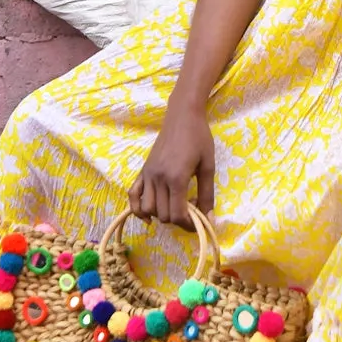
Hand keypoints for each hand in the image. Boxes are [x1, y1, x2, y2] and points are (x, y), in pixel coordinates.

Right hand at [129, 102, 214, 227]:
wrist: (182, 116)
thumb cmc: (199, 138)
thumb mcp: (208, 166)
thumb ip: (207, 194)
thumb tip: (208, 219)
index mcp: (176, 178)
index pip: (177, 215)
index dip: (188, 225)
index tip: (198, 221)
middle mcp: (158, 179)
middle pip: (163, 215)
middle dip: (178, 219)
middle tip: (191, 210)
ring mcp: (148, 175)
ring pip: (148, 209)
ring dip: (162, 215)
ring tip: (175, 206)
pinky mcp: (143, 171)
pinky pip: (133, 195)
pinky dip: (137, 209)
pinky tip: (148, 216)